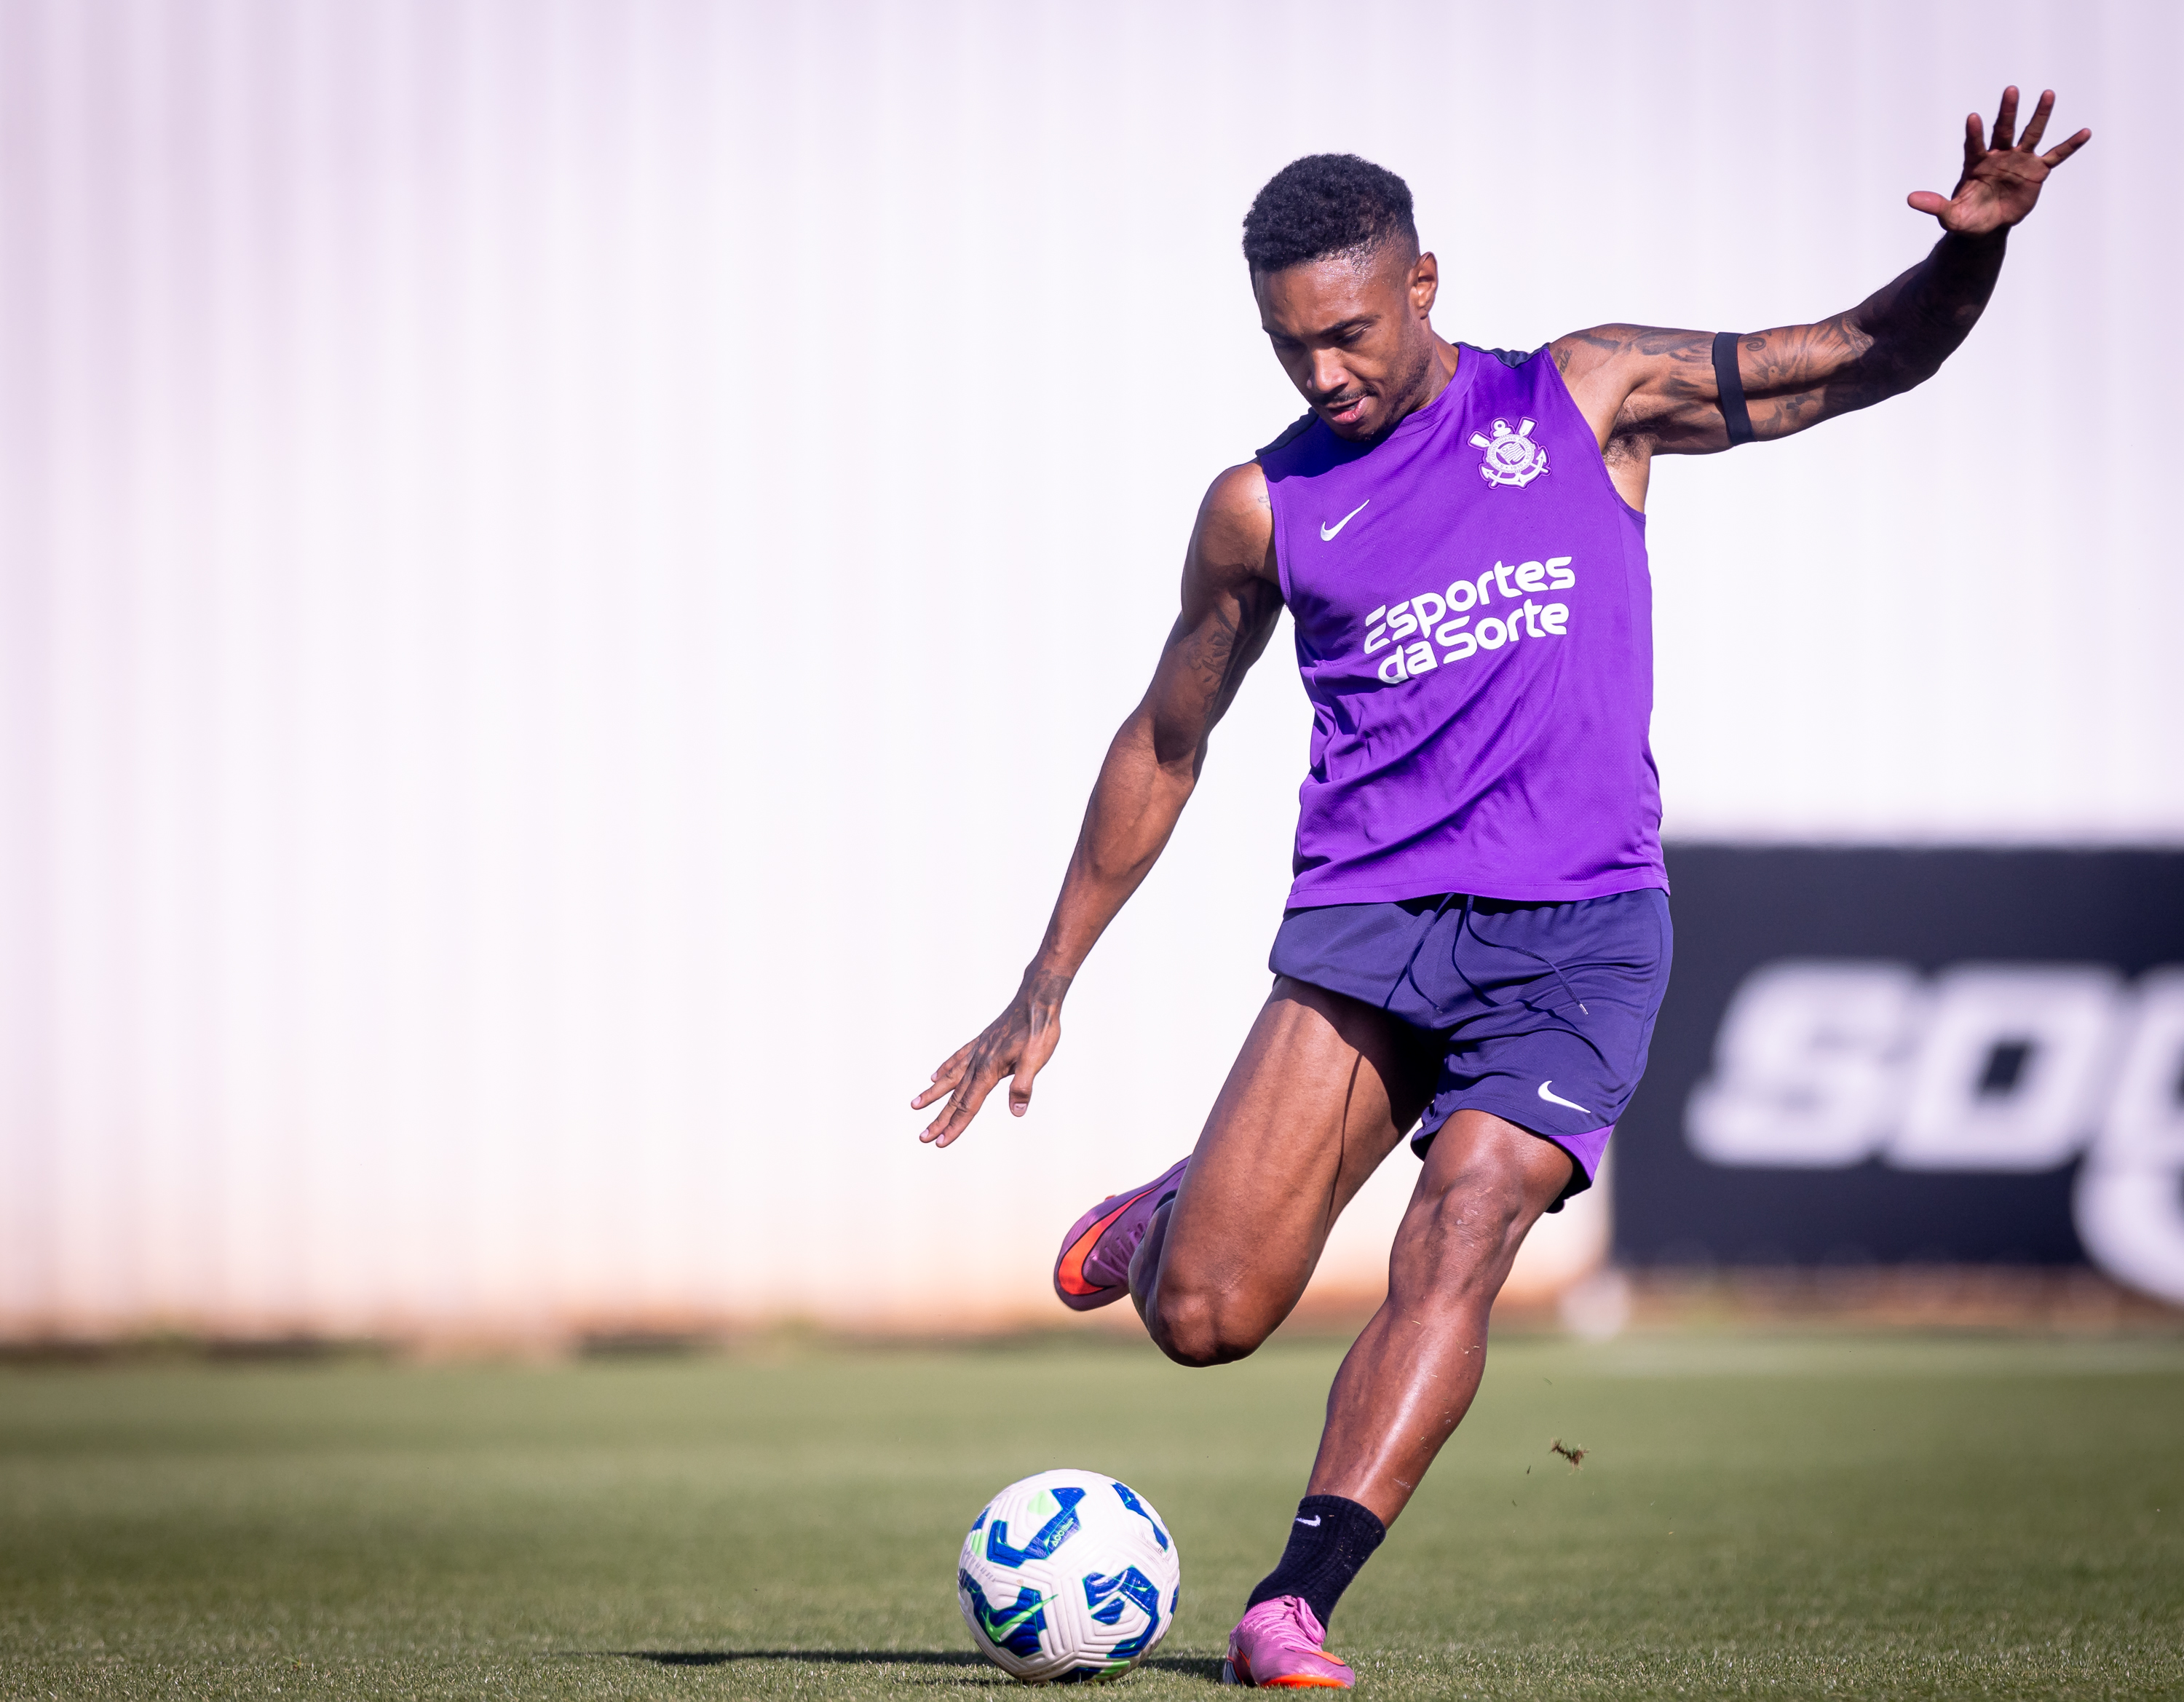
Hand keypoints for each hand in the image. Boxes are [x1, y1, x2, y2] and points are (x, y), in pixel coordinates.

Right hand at [911, 970, 1068, 1146]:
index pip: (969, 1105)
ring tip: (915, 1105)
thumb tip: (1016, 1112)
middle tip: (923, 1137)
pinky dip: (944, 1069)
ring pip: (950, 1078)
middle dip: (939, 1119)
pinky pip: (957, 1059)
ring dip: (933, 1094)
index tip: (940, 1142)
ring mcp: (978, 1051)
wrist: (1036, 999)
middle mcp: (978, 1062)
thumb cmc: (1039, 1029)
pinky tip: (935, 1075)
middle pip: (955, 1097)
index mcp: (990, 1070)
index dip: (955, 1125)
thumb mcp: (1037, 1059)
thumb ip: (1024, 1086)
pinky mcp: (981, 1042)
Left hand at [1909, 87, 2089, 235]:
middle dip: (2006, 111)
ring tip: (2048, 94)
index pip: (1974, 144)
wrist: (1986, 226)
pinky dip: (2070, 146)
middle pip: (2003, 130)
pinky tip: (2085, 132)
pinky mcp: (2036, 171)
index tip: (1973, 117)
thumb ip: (1934, 205)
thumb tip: (1910, 199)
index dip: (1974, 132)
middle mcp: (1998, 156)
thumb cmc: (1966, 218)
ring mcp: (2019, 160)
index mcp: (1975, 163)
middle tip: (2010, 90)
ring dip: (2039, 115)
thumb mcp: (1949, 216)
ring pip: (2030, 134)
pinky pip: (2056, 156)